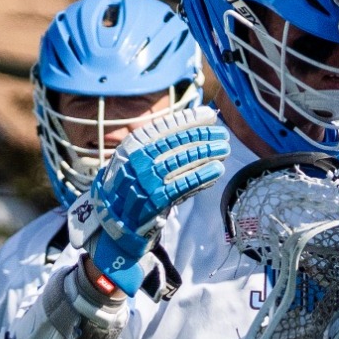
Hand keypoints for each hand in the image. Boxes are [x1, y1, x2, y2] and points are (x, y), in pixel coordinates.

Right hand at [68, 107, 227, 295]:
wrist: (114, 222)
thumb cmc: (133, 188)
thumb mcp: (138, 161)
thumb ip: (162, 146)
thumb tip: (194, 123)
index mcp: (131, 147)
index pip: (163, 128)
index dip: (188, 120)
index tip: (209, 116)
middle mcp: (135, 162)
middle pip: (174, 144)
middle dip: (202, 137)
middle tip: (223, 136)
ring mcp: (143, 181)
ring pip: (180, 162)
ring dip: (205, 154)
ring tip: (224, 150)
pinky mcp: (153, 201)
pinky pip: (181, 185)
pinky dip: (201, 176)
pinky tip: (216, 170)